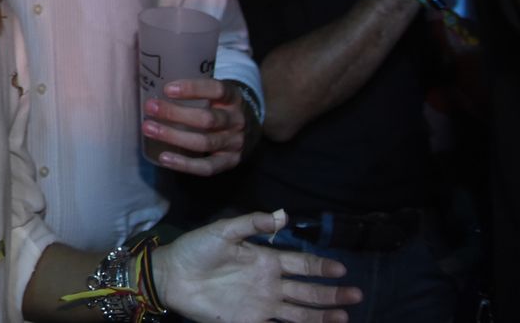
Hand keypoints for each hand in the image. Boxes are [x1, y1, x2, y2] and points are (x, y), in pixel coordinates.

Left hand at [143, 78, 248, 175]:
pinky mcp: (231, 161)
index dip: (193, 88)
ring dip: (173, 136)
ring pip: (204, 142)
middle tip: (150, 108)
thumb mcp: (216, 92)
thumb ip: (195, 88)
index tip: (167, 89)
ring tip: (149, 129)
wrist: (251, 127)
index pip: (217, 90)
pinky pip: (207, 166)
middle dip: (175, 114)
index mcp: (233, 97)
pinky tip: (164, 158)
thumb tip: (153, 79)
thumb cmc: (221, 105)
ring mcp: (235, 142)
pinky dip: (185, 164)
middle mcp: (237, 120)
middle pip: (207, 119)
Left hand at [153, 210, 359, 322]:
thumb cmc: (196, 249)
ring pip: (300, 312)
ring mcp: (262, 304)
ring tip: (345, 317)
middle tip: (356, 296)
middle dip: (332, 294)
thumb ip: (252, 223)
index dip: (321, 267)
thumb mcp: (223, 231)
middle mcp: (269, 283)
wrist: (171, 276)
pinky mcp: (250, 321)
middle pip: (308, 291)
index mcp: (265, 259)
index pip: (301, 264)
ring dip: (322, 315)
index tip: (342, 270)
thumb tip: (284, 215)